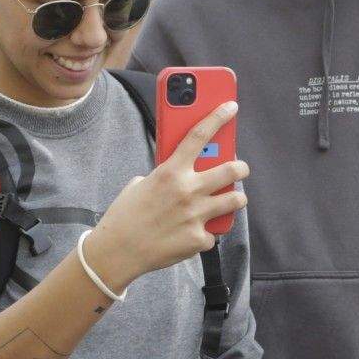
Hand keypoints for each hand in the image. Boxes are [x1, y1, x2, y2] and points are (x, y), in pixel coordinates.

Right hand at [83, 101, 246, 283]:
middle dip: (240, 167)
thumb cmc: (125, 215)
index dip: (218, 117)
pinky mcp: (198, 239)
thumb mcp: (140, 184)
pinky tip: (192, 234)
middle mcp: (187, 190)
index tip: (231, 107)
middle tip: (240, 168)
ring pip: (235, 201)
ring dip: (235, 199)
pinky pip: (213, 233)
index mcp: (170, 171)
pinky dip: (205, 233)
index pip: (199, 135)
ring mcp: (196, 215)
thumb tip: (180, 175)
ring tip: (232, 199)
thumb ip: (164, 176)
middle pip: (231, 169)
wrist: (117, 252)